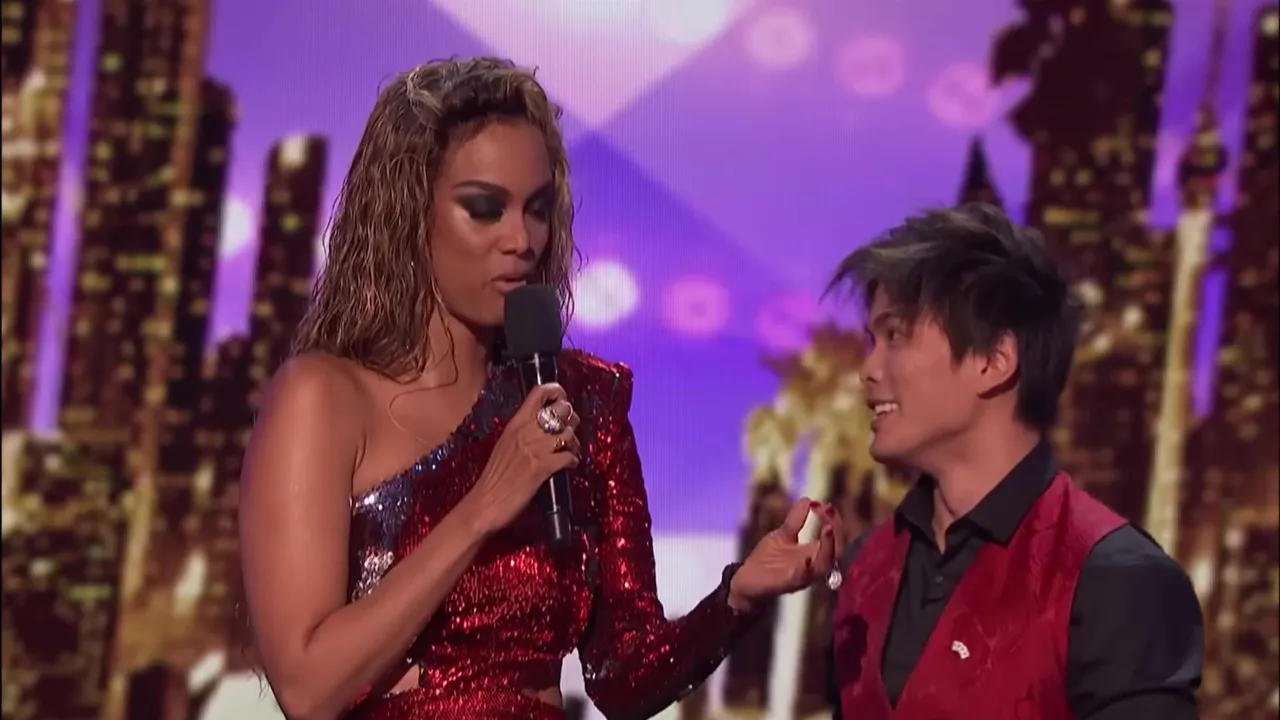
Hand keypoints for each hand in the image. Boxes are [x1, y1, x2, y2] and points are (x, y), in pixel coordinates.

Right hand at [459, 383, 580, 535]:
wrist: (485, 503)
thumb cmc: (494, 476)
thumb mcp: (506, 444)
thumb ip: (524, 431)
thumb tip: (543, 424)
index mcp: (516, 422)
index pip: (540, 392)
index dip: (558, 392)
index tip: (562, 401)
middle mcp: (526, 431)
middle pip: (563, 410)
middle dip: (571, 420)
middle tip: (568, 431)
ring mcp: (535, 449)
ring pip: (569, 433)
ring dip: (574, 442)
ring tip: (571, 450)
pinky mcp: (543, 468)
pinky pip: (569, 456)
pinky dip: (574, 460)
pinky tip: (569, 465)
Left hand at [728, 497, 847, 610]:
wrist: (746, 580)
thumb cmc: (767, 559)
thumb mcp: (783, 535)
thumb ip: (796, 520)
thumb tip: (808, 500)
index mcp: (813, 555)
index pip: (834, 540)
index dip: (835, 522)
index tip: (827, 505)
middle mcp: (813, 567)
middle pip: (836, 552)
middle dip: (836, 532)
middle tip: (830, 513)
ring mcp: (802, 577)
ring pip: (823, 565)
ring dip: (828, 548)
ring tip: (828, 529)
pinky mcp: (788, 584)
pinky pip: (802, 577)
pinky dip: (806, 568)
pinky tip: (808, 557)